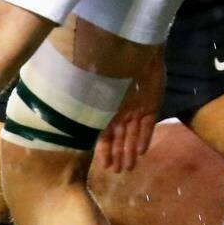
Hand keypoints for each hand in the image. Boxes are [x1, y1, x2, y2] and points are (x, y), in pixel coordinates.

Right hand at [96, 52, 163, 173]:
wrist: (138, 51)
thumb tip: (72, 115)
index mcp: (105, 108)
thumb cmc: (114, 66)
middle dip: (118, 155)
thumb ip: (92, 104)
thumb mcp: (99, 88)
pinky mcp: (151, 106)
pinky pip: (147, 126)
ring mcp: (136, 110)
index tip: (104, 166)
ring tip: (129, 168)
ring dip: (130, 151)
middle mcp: (119, 111)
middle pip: (119, 138)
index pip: (103, 134)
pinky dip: (145, 138)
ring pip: (132, 135)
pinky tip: (142, 152)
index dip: (104, 150)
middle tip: (118, 172)